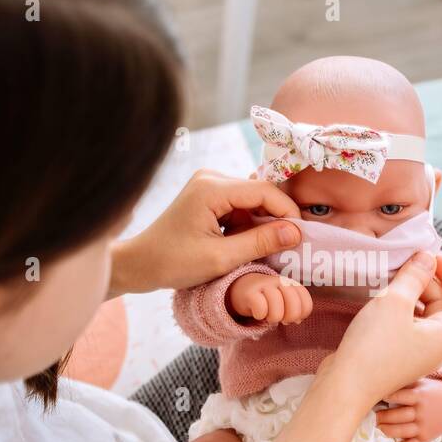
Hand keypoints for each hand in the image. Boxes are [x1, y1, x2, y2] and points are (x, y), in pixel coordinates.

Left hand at [108, 170, 300, 296]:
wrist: (139, 263)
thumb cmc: (173, 262)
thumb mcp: (220, 258)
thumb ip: (259, 243)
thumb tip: (296, 232)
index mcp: (211, 188)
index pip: (264, 190)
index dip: (287, 212)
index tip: (302, 237)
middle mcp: (211, 178)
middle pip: (259, 192)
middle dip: (277, 218)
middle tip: (293, 245)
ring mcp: (208, 185)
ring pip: (252, 200)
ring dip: (263, 223)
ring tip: (272, 249)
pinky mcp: (208, 196)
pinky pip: (240, 206)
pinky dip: (249, 224)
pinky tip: (251, 244)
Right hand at [228, 271, 312, 325]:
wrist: (242, 289)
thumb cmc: (267, 299)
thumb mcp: (284, 302)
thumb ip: (295, 309)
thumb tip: (298, 320)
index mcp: (291, 284)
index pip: (306, 302)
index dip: (302, 314)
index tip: (295, 318)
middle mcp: (280, 282)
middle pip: (294, 303)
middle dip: (290, 317)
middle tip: (282, 320)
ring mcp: (264, 285)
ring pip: (277, 310)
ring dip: (273, 318)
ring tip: (268, 317)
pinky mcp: (250, 292)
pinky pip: (260, 308)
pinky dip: (260, 315)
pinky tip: (257, 314)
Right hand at [325, 251, 441, 413]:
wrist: (345, 388)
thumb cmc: (373, 346)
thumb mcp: (394, 302)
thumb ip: (414, 276)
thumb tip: (427, 258)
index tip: (433, 258)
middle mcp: (438, 345)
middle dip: (431, 279)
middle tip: (407, 262)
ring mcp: (419, 351)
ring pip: (427, 313)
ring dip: (415, 291)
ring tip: (393, 275)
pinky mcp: (400, 354)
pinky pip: (410, 324)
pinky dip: (403, 306)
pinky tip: (384, 296)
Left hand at [376, 378, 441, 441]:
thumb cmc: (432, 392)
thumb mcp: (422, 384)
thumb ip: (406, 384)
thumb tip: (383, 382)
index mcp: (420, 396)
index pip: (400, 396)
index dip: (387, 397)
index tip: (377, 396)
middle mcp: (421, 412)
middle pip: (399, 415)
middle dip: (384, 416)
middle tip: (373, 416)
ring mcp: (424, 426)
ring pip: (403, 431)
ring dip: (388, 431)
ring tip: (379, 428)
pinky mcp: (426, 437)